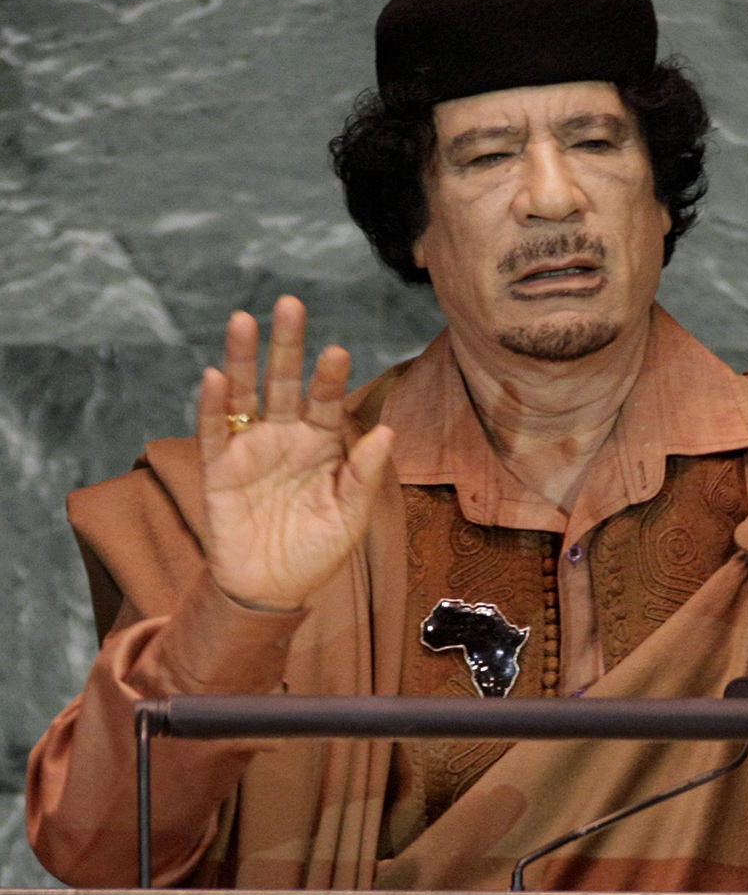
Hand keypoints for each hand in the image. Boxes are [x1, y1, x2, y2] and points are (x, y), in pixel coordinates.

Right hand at [196, 296, 394, 609]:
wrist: (274, 590)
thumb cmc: (319, 551)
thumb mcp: (351, 517)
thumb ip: (365, 474)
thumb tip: (387, 431)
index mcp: (322, 443)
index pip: (325, 399)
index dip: (329, 376)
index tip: (336, 351)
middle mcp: (285, 436)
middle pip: (284, 381)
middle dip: (287, 344)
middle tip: (291, 304)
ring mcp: (250, 449)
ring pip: (244, 394)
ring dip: (241, 358)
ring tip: (244, 320)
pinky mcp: (218, 470)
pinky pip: (214, 432)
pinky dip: (213, 406)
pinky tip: (214, 376)